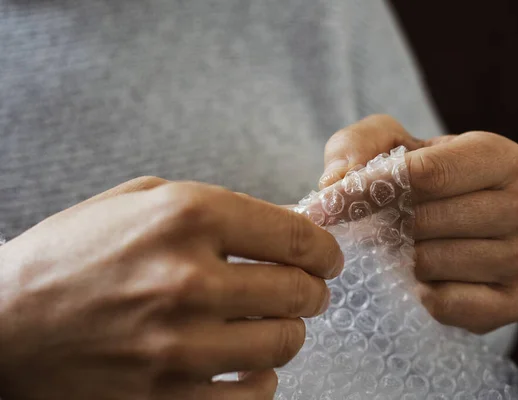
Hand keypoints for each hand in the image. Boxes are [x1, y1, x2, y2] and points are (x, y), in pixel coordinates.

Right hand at [0, 177, 342, 399]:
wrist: (3, 327)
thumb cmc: (73, 254)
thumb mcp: (139, 200)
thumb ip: (216, 207)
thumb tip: (283, 226)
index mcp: (186, 217)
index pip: (296, 234)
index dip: (323, 249)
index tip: (326, 258)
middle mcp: (188, 280)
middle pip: (299, 293)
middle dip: (311, 292)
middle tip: (302, 291)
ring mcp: (179, 346)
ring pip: (284, 345)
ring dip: (287, 333)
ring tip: (269, 324)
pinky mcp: (169, 398)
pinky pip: (253, 396)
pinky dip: (260, 379)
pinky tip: (244, 365)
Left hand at [320, 114, 517, 333]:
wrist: (439, 232)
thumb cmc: (412, 183)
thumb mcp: (382, 145)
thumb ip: (356, 145)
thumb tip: (338, 181)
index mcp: (499, 156)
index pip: (430, 173)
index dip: (371, 189)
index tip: (326, 206)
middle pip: (433, 219)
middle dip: (388, 226)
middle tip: (370, 228)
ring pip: (438, 262)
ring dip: (404, 259)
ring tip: (402, 250)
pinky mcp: (515, 301)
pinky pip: (451, 304)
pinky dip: (423, 295)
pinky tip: (421, 281)